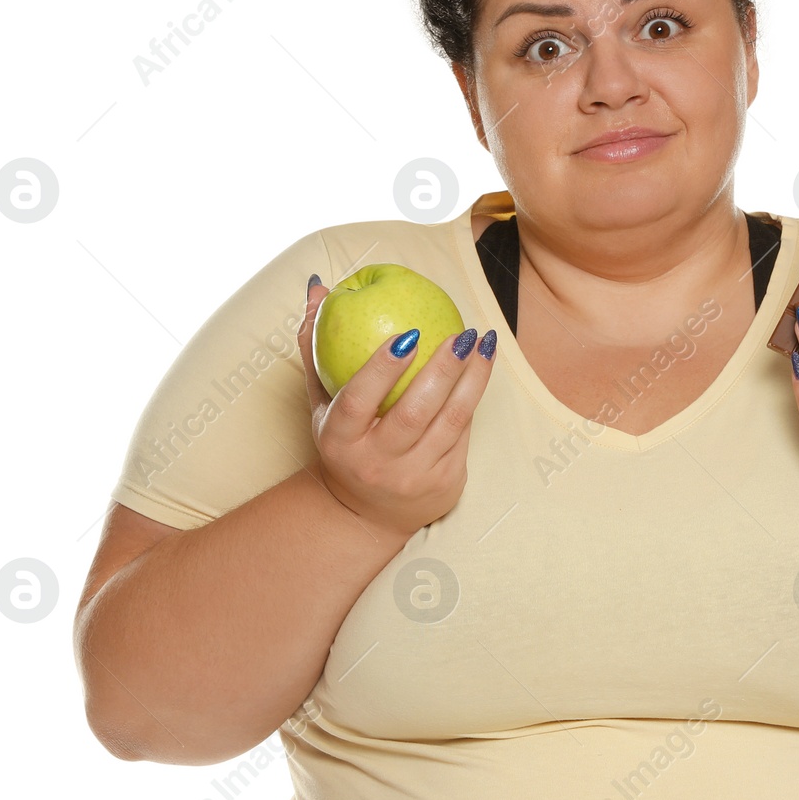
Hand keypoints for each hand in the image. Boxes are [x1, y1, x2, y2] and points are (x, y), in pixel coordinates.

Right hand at [297, 277, 495, 540]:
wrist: (366, 515)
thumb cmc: (344, 443)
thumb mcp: (320, 403)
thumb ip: (315, 346)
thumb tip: (318, 284)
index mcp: (339, 441)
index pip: (358, 402)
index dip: (381, 369)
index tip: (407, 334)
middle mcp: (375, 464)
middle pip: (414, 414)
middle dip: (443, 370)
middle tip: (462, 333)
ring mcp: (413, 478)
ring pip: (450, 422)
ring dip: (473, 379)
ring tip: (483, 342)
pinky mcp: (445, 484)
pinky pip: (463, 434)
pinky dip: (474, 398)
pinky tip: (482, 367)